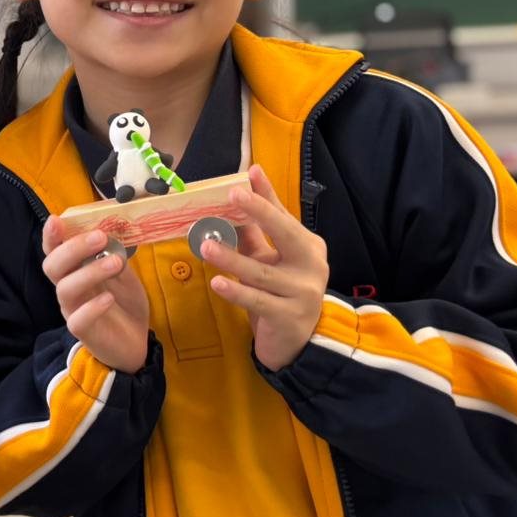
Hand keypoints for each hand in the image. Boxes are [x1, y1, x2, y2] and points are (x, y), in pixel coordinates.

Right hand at [41, 215, 150, 373]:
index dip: (51, 235)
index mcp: (73, 270)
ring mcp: (73, 309)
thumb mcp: (123, 272)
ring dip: (89, 272)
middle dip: (73, 248)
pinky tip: (109, 299)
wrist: (136, 341)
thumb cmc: (124, 303)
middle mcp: (67, 287)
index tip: (58, 219)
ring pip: (65, 289)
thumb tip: (116, 228)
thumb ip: (115, 252)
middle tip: (100, 237)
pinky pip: (78, 320)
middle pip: (53, 266)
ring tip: (115, 263)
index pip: (54, 249)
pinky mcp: (83, 331)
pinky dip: (92, 307)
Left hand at [200, 164, 329, 370]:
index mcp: (307, 246)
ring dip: (231, 257)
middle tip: (233, 195)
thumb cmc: (280, 292)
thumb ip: (256, 229)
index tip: (247, 174)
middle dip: (260, 212)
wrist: (297, 342)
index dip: (264, 196)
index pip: (283, 216)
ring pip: (262, 271)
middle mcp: (311, 266)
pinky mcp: (288, 317)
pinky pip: (257, 301)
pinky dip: (236, 291)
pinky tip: (217, 282)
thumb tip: (238, 191)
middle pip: (285, 233)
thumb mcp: (270, 258)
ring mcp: (303, 292)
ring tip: (205, 245)